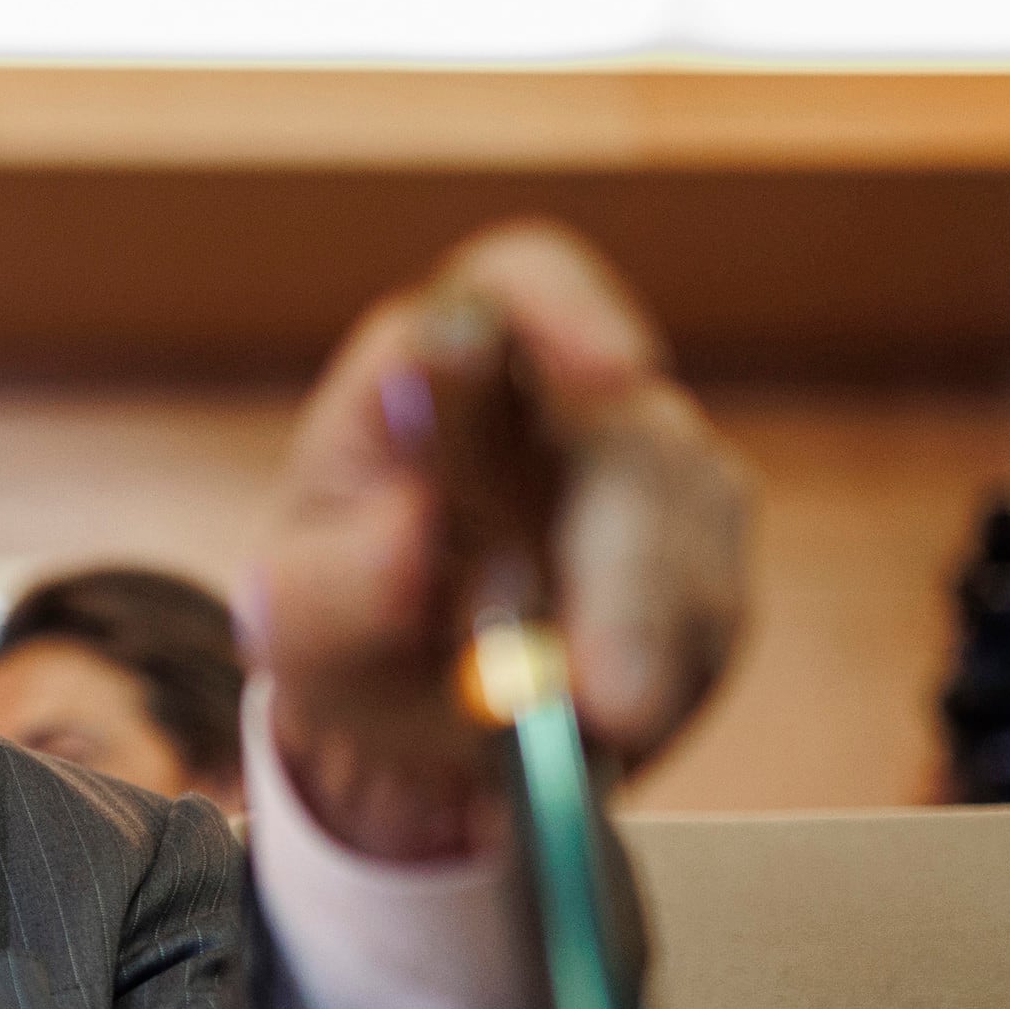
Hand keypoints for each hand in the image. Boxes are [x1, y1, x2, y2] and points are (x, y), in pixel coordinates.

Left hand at [251, 221, 750, 860]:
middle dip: (627, 583)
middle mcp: (565, 396)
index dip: (572, 312)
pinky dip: (659, 683)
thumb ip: (331, 587)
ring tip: (563, 726)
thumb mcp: (297, 627)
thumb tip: (406, 532)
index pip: (519, 282)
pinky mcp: (705, 558)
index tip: (613, 375)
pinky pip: (711, 616)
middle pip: (634, 440)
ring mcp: (653, 472)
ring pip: (688, 543)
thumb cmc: (338, 625)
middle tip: (607, 699)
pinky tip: (598, 721)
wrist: (403, 707)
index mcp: (442, 367)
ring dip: (637, 651)